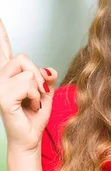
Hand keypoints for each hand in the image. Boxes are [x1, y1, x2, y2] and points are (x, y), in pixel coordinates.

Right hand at [0, 18, 57, 153]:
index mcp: (7, 74)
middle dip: (36, 74)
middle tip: (35, 94)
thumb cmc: (34, 115)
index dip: (0, 34)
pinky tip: (28, 106)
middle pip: (23, 57)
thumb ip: (45, 76)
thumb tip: (47, 71)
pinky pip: (30, 84)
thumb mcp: (45, 91)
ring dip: (37, 89)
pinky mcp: (3, 97)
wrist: (30, 137)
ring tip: (31, 102)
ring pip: (29, 71)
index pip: (2, 49)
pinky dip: (36, 96)